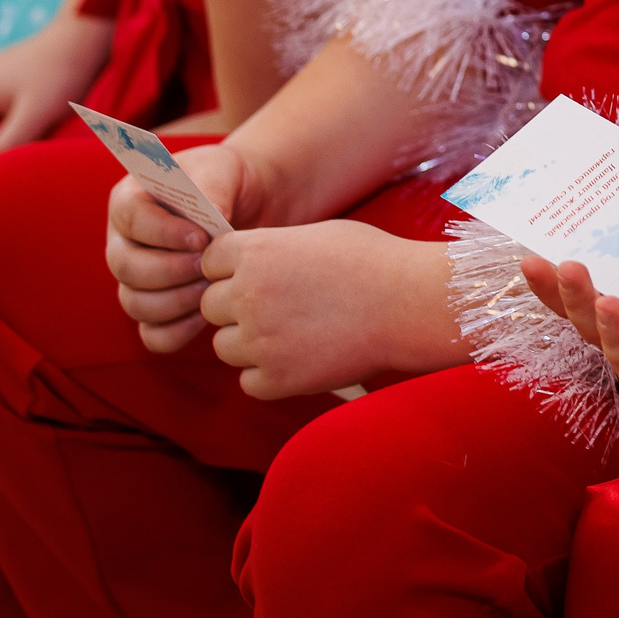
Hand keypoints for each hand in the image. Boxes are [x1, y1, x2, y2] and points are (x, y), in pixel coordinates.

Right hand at [106, 143, 254, 351]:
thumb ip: (211, 187)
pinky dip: (177, 332)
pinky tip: (206, 315)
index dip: (163, 233)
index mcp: (129, 201)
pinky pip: (153, 335)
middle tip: (209, 265)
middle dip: (171, 270)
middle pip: (127, 267)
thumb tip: (210, 217)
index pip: (131, 220)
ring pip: (136, 303)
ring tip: (212, 287)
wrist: (250, 206)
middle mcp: (124, 243)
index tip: (201, 237)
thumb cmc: (228, 180)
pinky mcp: (157, 310)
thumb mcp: (222, 169)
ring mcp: (136, 281)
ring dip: (176, 301)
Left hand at [199, 222, 458, 397]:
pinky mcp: (276, 379)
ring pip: (224, 346)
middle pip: (211, 306)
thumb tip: (248, 266)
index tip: (258, 275)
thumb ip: (272, 251)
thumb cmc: (373, 261)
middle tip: (277, 308)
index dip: (231, 269)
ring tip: (293, 334)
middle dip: (236, 307)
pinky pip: (248, 381)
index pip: (209, 263)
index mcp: (255, 252)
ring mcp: (259, 341)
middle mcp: (247, 295)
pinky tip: (301, 358)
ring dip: (249, 343)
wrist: (409, 304)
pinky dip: (269, 375)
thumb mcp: (316, 236)